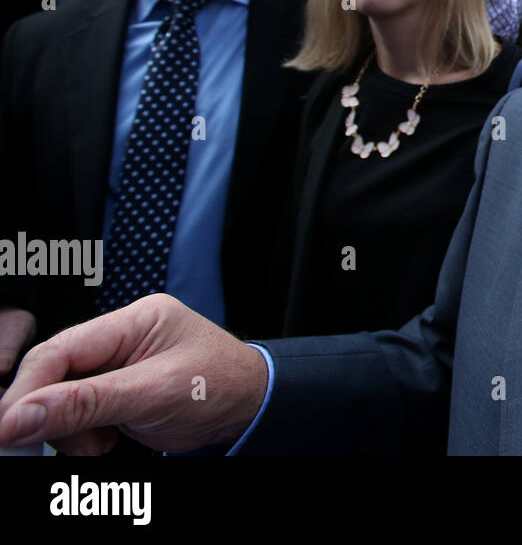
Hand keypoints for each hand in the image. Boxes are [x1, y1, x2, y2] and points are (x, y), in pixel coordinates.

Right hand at [0, 294, 266, 454]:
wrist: (254, 408)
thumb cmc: (221, 387)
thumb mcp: (153, 395)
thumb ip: (86, 405)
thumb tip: (20, 417)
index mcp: (135, 320)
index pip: (60, 350)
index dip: (28, 390)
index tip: (8, 428)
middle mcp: (123, 336)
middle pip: (57, 374)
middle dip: (53, 412)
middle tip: (73, 443)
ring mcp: (121, 364)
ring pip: (64, 398)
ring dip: (72, 429)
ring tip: (104, 443)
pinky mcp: (120, 391)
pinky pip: (81, 413)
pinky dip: (84, 435)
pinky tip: (108, 442)